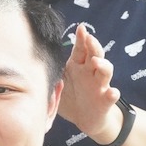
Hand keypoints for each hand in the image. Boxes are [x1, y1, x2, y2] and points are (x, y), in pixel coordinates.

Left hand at [58, 24, 121, 139]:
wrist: (84, 118)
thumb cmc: (71, 96)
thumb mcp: (58, 83)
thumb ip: (52, 73)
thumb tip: (33, 63)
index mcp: (78, 66)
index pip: (81, 49)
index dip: (82, 38)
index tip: (81, 27)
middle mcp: (90, 73)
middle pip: (95, 55)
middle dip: (93, 46)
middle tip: (89, 38)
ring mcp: (100, 86)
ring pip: (106, 72)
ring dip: (103, 66)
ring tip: (97, 62)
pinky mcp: (105, 101)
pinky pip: (111, 96)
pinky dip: (112, 94)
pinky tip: (111, 92)